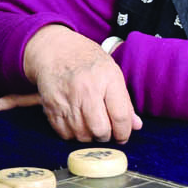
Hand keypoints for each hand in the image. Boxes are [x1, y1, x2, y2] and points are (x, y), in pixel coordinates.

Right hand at [22, 26, 138, 142]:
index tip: (123, 135)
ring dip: (89, 137)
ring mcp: (66, 99)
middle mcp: (86, 90)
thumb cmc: (87, 60)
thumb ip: (124, 101)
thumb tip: (136, 125)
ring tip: (90, 126)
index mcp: (106, 78)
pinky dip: (73, 135)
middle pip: (100, 131)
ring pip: (82, 136)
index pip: (120, 116)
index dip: (124, 133)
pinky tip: (77, 124)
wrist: (54, 50)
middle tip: (106, 131)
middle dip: (106, 137)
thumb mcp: (111, 72)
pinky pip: (65, 134)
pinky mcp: (51, 107)